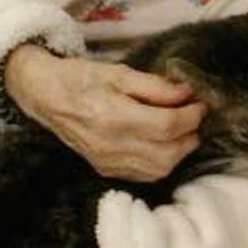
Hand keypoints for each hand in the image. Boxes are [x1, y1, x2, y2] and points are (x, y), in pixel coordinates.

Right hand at [6, 44, 205, 180]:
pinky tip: (165, 143)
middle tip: (195, 115)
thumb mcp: (120, 72)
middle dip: (191, 134)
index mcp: (112, 117)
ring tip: (183, 129)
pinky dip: (164, 162)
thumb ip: (156, 86)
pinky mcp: (106, 170)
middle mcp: (110, 145)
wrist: (45, 97)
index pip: (166, 125)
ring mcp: (107, 162)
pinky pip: (146, 175)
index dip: (192, 115)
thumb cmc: (81, 78)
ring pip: (160, 169)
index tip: (201, 103)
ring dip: (181, 150)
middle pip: (168, 153)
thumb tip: (188, 93)